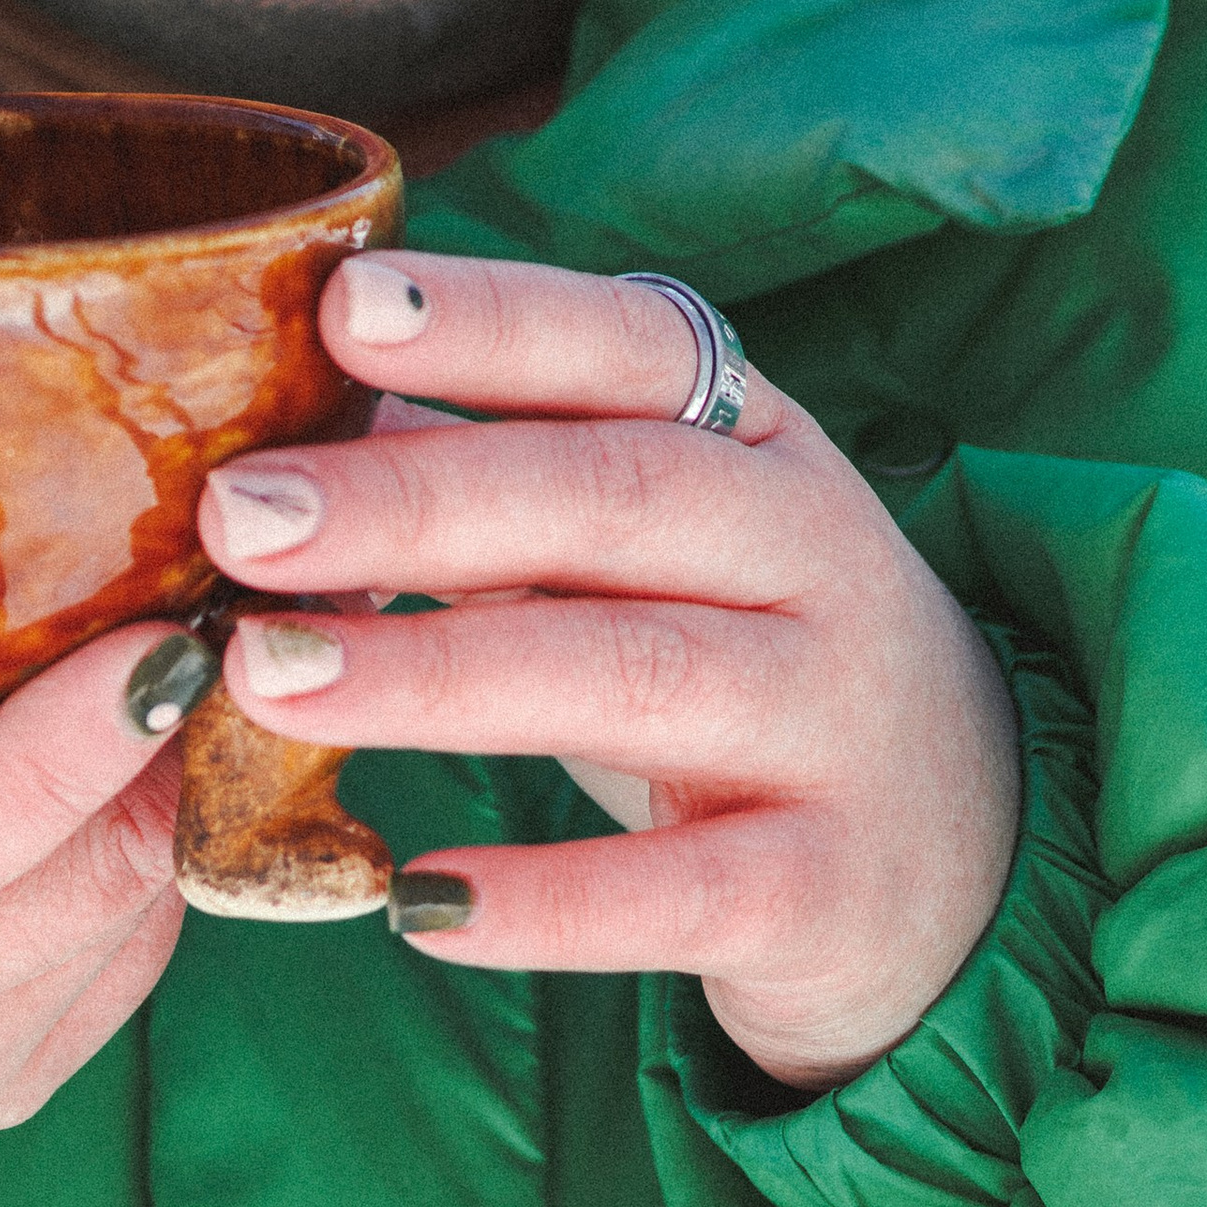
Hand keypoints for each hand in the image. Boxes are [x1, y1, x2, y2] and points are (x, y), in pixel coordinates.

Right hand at [0, 396, 195, 1172]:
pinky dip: (163, 801)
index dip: (48, 760)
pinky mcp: (33, 1049)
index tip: (155, 640)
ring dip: (181, 753)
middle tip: (219, 550)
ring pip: (144, 896)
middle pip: (85, 877)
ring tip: (199, 583)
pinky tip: (145, 684)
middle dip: (165, 722)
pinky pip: (148, 922)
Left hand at [197, 256, 1019, 1091]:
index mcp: (755, 436)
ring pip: (631, 674)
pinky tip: (414, 900)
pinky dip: (549, 898)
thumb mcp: (645, 539)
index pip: (625, 344)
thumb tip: (282, 419)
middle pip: (611, 499)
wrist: (965, 852)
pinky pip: (681, 891)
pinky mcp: (828, 886)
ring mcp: (831, 720)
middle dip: (414, 501)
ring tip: (267, 679)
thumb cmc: (734, 646)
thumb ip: (492, 474)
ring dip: (436, 675)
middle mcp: (811, 552)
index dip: (491, 321)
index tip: (343, 306)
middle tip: (241, 517)